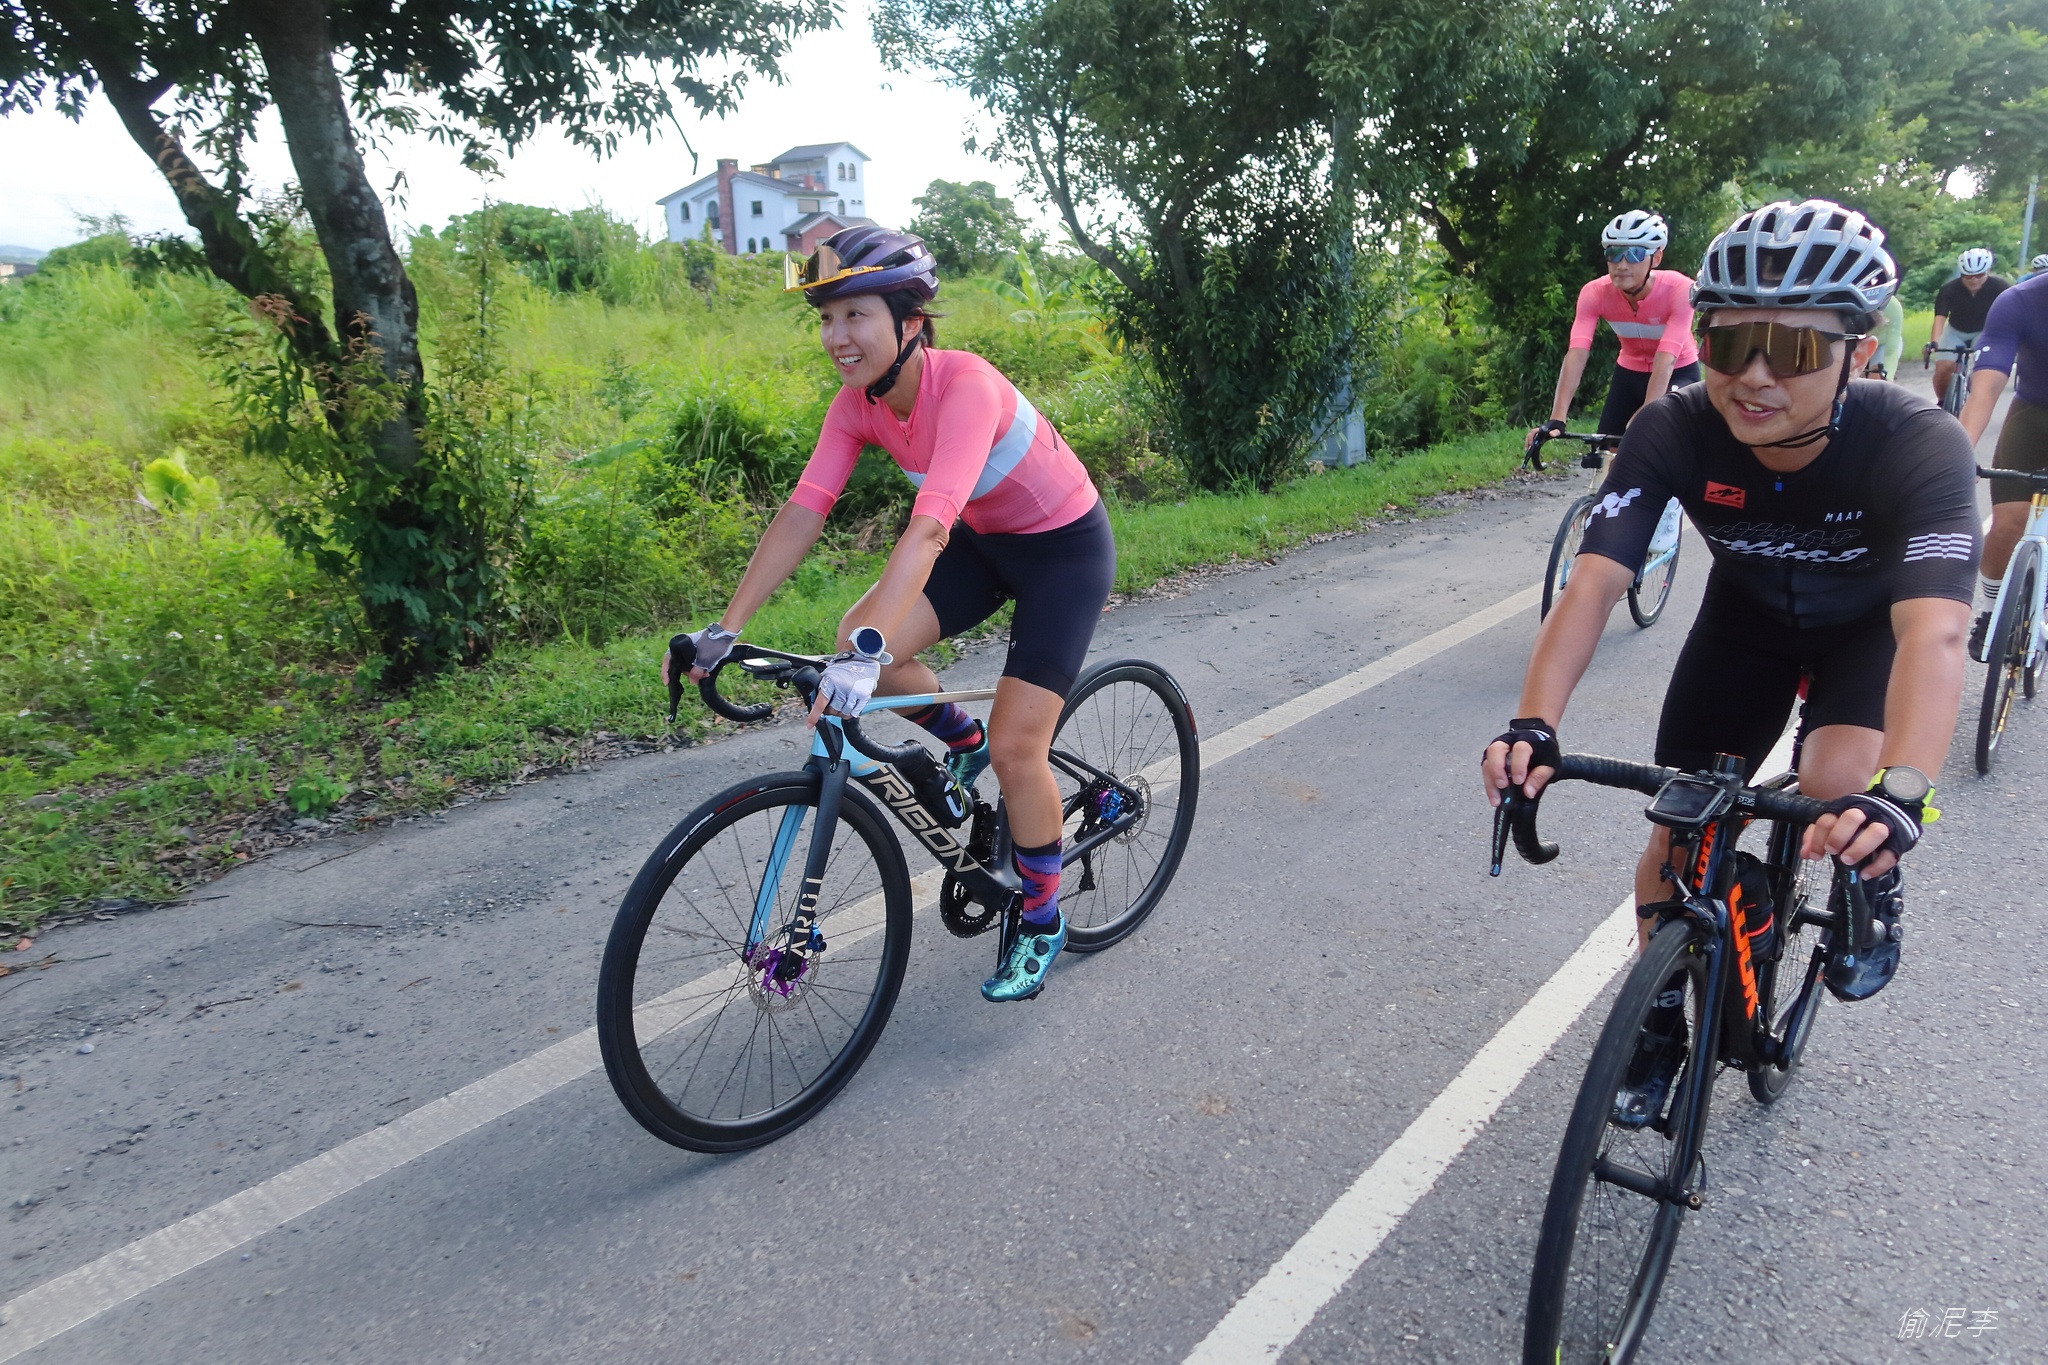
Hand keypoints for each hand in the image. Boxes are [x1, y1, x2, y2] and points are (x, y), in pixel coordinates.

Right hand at [662, 624, 736, 685]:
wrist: (727, 635)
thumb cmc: (714, 643)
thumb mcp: (704, 659)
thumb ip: (696, 672)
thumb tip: (692, 682)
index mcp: (680, 645)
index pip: (668, 659)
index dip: (665, 671)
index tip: (667, 682)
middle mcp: (683, 648)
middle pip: (679, 665)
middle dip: (687, 674)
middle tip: (696, 679)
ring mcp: (691, 651)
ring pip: (688, 666)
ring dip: (695, 673)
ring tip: (705, 675)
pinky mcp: (699, 654)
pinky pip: (695, 665)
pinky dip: (699, 670)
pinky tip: (705, 673)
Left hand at [809, 655, 880, 725]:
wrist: (862, 658)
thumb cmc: (844, 667)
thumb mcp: (828, 674)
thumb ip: (822, 687)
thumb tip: (814, 703)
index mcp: (831, 681)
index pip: (821, 702)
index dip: (814, 715)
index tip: (810, 724)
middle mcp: (843, 687)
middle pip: (833, 710)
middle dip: (831, 710)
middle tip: (832, 705)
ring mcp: (854, 692)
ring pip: (844, 713)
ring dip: (841, 712)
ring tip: (842, 703)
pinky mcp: (864, 695)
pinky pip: (855, 712)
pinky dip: (851, 712)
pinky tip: (850, 705)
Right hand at [1482, 718, 1560, 806]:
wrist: (1537, 742)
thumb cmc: (1544, 753)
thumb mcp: (1550, 764)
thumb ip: (1540, 777)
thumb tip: (1528, 793)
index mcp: (1526, 740)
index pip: (1520, 749)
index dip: (1518, 765)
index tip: (1519, 782)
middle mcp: (1508, 741)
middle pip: (1495, 750)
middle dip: (1497, 769)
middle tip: (1502, 786)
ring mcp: (1497, 749)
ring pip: (1487, 762)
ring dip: (1490, 782)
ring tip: (1496, 800)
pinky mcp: (1491, 758)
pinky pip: (1486, 771)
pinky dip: (1489, 785)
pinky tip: (1494, 797)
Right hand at [1525, 419, 1566, 453]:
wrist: (1557, 422)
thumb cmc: (1559, 427)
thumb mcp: (1559, 430)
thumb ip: (1555, 433)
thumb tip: (1551, 435)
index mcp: (1542, 428)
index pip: (1534, 432)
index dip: (1531, 437)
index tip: (1531, 444)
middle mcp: (1538, 429)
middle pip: (1530, 434)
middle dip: (1527, 441)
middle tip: (1527, 449)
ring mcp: (1537, 431)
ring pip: (1529, 436)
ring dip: (1527, 442)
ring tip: (1527, 450)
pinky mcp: (1538, 434)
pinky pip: (1531, 437)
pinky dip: (1529, 442)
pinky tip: (1530, 448)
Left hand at [1801, 792, 1919, 876]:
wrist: (1895, 812)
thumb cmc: (1857, 823)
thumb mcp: (1835, 824)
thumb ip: (1818, 836)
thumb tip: (1806, 853)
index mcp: (1846, 808)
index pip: (1828, 818)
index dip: (1819, 837)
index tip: (1816, 855)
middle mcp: (1866, 813)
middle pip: (1852, 817)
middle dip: (1839, 835)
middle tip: (1833, 851)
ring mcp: (1885, 825)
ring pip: (1877, 831)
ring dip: (1860, 847)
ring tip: (1847, 861)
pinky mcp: (1899, 841)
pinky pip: (1891, 853)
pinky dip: (1877, 866)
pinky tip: (1865, 874)